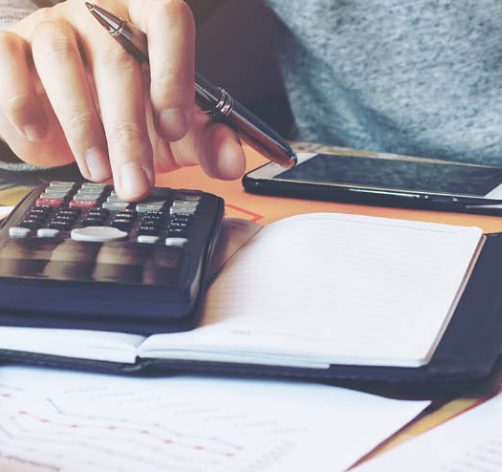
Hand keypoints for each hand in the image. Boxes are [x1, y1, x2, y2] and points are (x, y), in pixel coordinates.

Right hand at [0, 0, 244, 200]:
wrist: (63, 116)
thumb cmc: (126, 113)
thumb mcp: (173, 133)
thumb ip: (207, 141)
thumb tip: (235, 162)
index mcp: (149, 21)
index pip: (169, 18)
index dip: (174, 71)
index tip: (175, 127)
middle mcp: (101, 14)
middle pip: (119, 60)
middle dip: (130, 132)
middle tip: (137, 181)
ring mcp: (54, 25)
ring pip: (63, 61)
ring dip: (83, 125)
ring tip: (98, 171)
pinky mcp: (10, 44)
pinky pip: (8, 59)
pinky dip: (21, 100)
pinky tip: (37, 132)